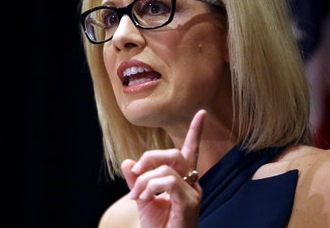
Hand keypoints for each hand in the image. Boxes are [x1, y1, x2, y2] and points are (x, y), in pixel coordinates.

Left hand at [121, 109, 205, 227]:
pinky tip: (144, 199)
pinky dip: (151, 187)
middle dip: (150, 158)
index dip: (196, 132)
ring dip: (145, 180)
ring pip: (167, 169)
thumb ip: (137, 180)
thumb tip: (127, 162)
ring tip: (137, 196)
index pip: (189, 152)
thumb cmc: (157, 227)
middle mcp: (193, 184)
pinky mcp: (190, 204)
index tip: (201, 113)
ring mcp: (193, 194)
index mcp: (183, 180)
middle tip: (135, 173)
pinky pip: (168, 182)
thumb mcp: (142, 199)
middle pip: (174, 155)